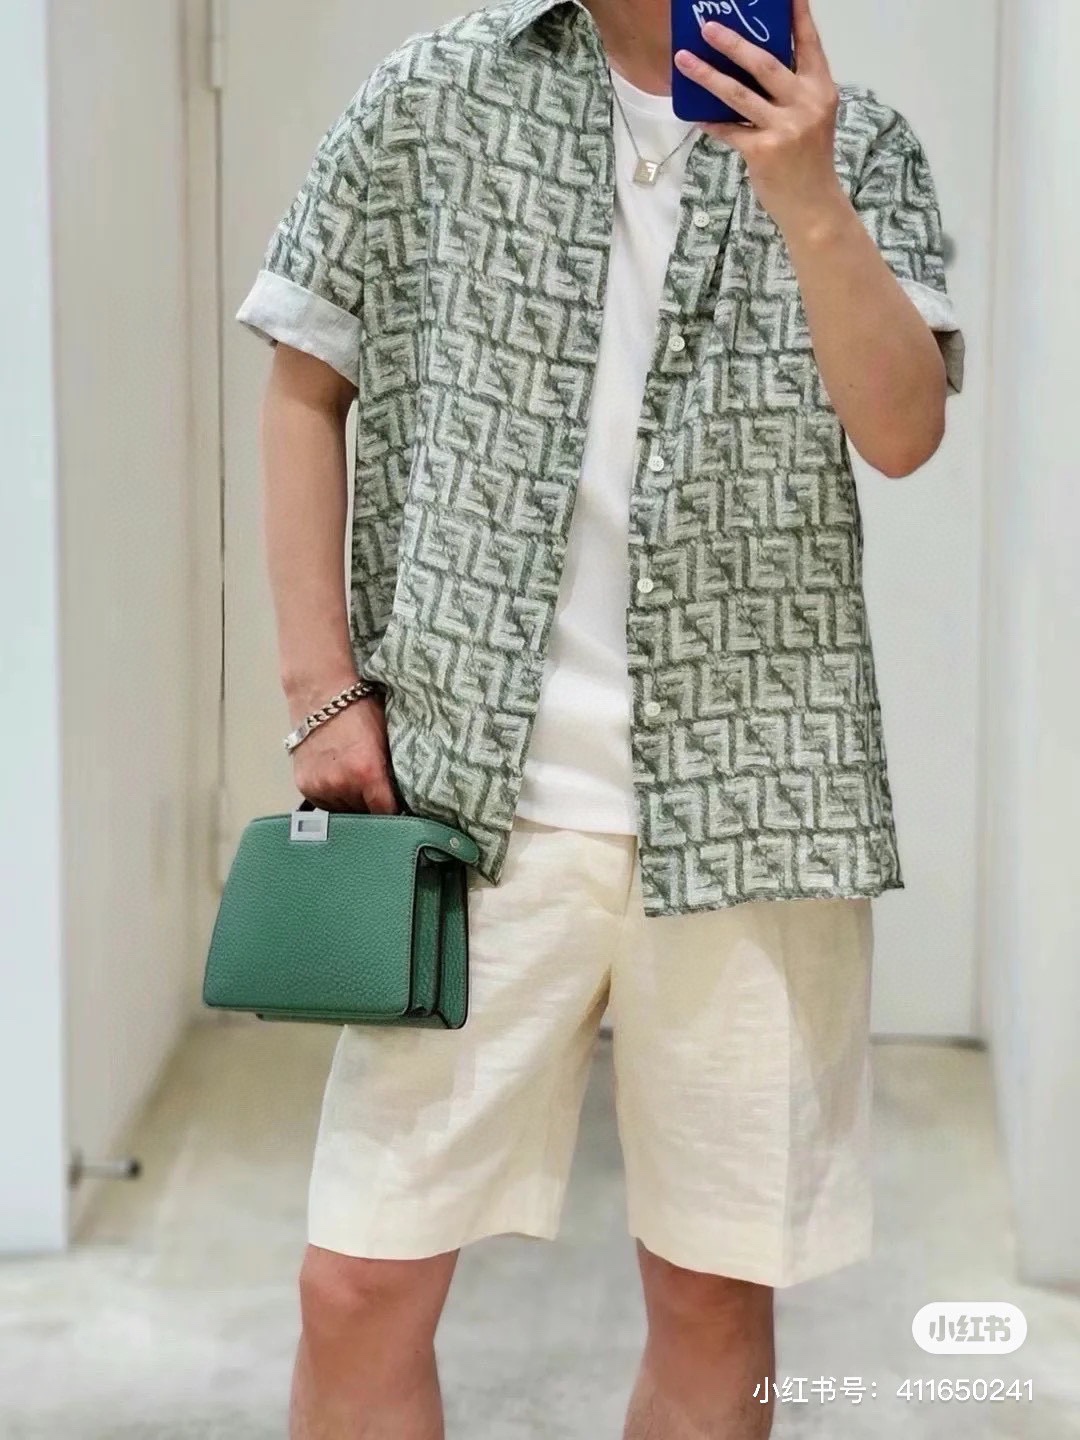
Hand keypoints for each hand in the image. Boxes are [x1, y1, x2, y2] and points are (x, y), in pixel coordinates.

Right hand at [290, 691, 400, 814]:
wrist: (320, 691)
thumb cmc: (359, 709)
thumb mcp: (386, 739)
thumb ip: (391, 771)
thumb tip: (404, 796)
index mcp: (366, 773)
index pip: (385, 813)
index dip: (395, 813)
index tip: (400, 811)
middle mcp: (341, 784)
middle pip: (363, 814)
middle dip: (371, 805)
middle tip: (377, 788)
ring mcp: (319, 786)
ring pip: (343, 811)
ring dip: (351, 802)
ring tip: (355, 778)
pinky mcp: (304, 785)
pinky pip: (325, 803)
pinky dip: (333, 796)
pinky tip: (339, 776)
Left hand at [674, 0, 845, 235]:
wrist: (812, 204)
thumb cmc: (808, 158)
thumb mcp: (811, 117)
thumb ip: (792, 90)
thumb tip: (751, 65)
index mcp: (821, 89)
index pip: (809, 42)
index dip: (797, 15)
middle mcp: (806, 103)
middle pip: (764, 63)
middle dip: (733, 42)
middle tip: (708, 26)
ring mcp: (785, 127)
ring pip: (738, 94)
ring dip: (707, 75)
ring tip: (684, 60)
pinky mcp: (763, 151)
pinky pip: (729, 129)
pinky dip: (712, 121)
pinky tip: (696, 113)